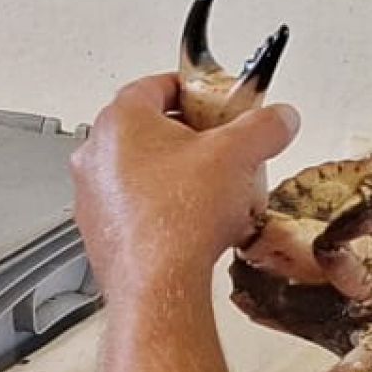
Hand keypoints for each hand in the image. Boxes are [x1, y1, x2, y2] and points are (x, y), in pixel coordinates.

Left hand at [74, 73, 302, 298]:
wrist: (156, 286)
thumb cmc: (177, 220)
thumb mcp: (239, 155)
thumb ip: (264, 127)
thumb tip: (278, 119)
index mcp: (120, 121)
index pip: (157, 85)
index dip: (195, 90)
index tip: (218, 100)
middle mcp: (96, 154)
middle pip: (150, 129)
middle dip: (191, 137)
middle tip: (222, 147)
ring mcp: (93, 195)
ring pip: (142, 171)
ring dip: (178, 175)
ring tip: (214, 191)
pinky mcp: (100, 231)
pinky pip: (135, 207)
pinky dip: (163, 209)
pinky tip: (194, 225)